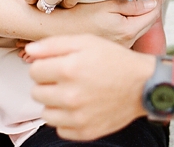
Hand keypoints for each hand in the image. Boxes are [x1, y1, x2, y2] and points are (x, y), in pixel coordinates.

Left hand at [26, 34, 152, 140]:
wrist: (142, 85)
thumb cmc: (115, 61)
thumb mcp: (87, 42)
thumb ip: (54, 44)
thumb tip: (30, 51)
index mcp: (69, 69)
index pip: (34, 71)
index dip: (45, 66)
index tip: (59, 65)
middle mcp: (70, 95)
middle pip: (36, 92)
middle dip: (48, 84)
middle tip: (67, 79)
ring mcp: (77, 116)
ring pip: (45, 112)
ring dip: (54, 102)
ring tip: (73, 93)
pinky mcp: (83, 131)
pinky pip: (59, 128)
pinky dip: (66, 119)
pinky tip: (80, 107)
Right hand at [52, 0, 160, 47]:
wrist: (54, 32)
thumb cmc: (76, 16)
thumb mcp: (105, 6)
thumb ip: (131, 5)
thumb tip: (153, 3)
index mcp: (126, 31)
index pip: (152, 16)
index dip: (157, 1)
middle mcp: (125, 44)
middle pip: (147, 25)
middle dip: (151, 9)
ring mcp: (118, 49)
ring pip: (138, 32)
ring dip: (140, 18)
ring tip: (138, 3)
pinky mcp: (110, 51)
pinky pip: (127, 37)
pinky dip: (130, 26)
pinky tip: (123, 17)